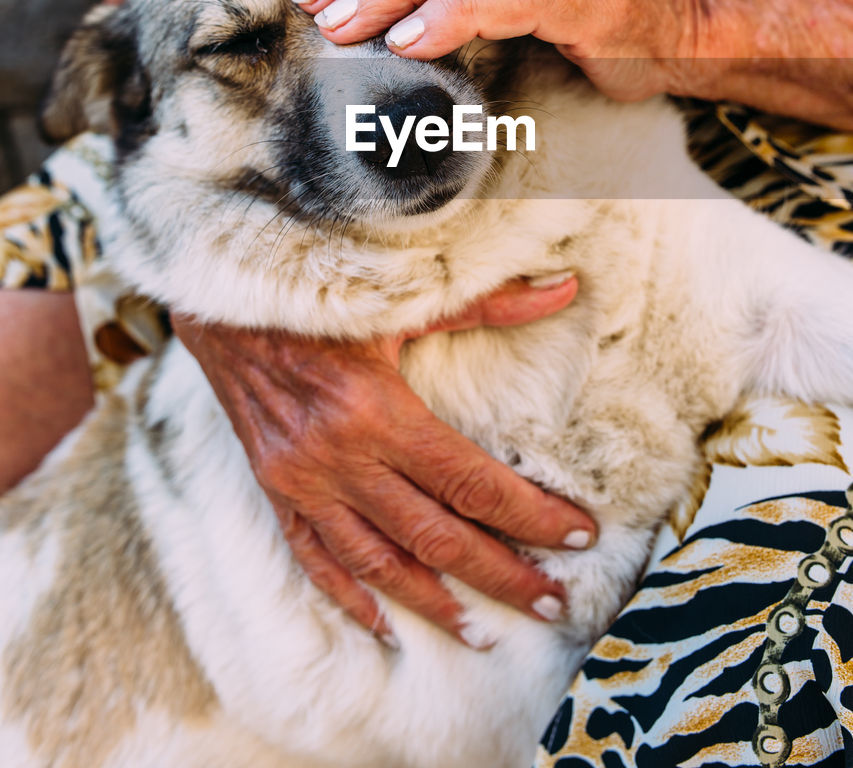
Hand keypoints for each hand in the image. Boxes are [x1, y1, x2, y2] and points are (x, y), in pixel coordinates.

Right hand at [174, 274, 594, 647]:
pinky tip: (386, 626)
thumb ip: (488, 302)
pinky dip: (352, 597)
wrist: (224, 301)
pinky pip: (315, 558)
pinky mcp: (276, 490)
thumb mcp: (403, 299)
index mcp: (377, 409)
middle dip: (502, 574)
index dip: (530, 513)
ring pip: (379, 562)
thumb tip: (565, 287)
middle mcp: (340, 456)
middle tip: (553, 603)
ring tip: (485, 633)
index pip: (470, 481)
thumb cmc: (322, 296)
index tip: (578, 533)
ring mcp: (303, 481)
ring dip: (435, 603)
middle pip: (436, 535)